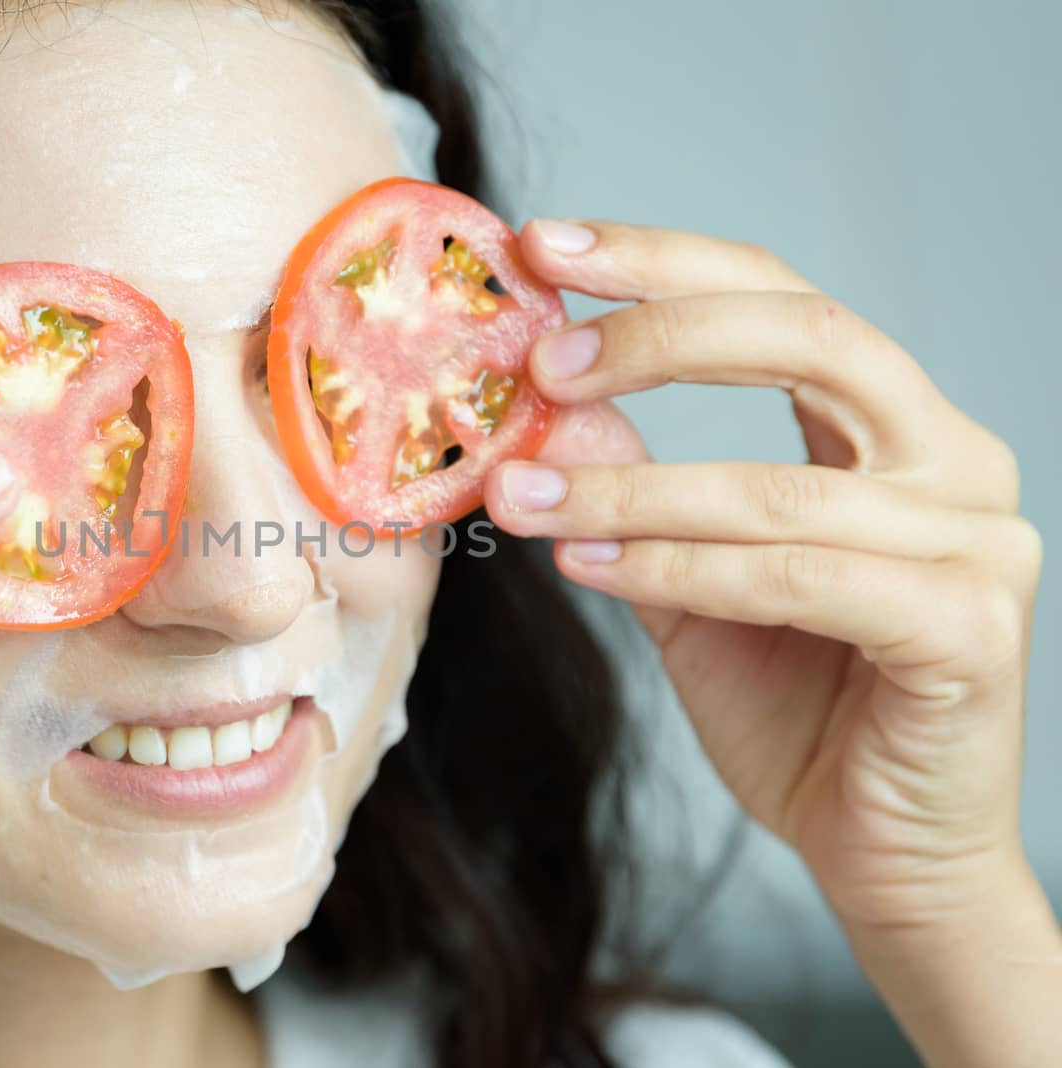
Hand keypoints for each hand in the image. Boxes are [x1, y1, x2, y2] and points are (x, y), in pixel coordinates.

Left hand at [482, 220, 1055, 1065]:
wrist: (883, 851)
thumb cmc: (795, 706)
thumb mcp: (683, 578)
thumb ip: (632, 491)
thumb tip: (544, 407)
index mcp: (889, 426)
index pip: (777, 297)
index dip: (660, 261)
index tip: (545, 245)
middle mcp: (950, 457)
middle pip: (810, 336)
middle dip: (659, 333)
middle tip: (542, 359)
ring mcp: (975, 539)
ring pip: (782, 482)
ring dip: (633, 489)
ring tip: (523, 495)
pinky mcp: (969, 627)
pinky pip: (805, 576)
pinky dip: (682, 568)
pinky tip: (587, 568)